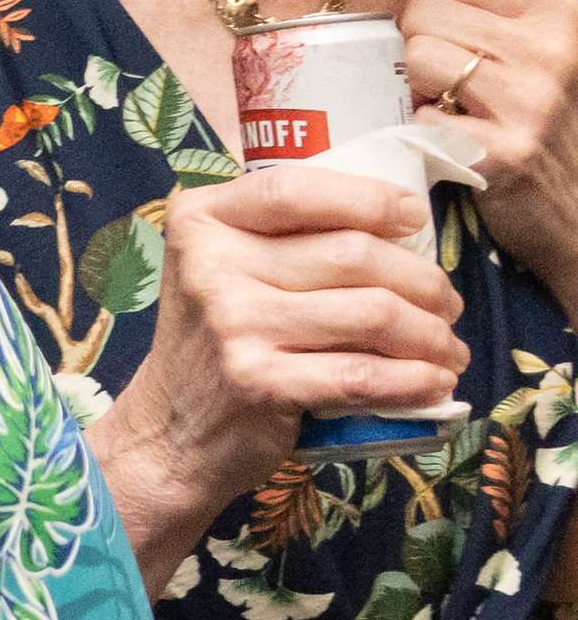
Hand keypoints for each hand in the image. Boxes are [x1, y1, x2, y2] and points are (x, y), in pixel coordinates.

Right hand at [116, 158, 462, 531]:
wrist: (172, 429)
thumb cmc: (220, 338)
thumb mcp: (227, 267)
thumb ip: (284, 235)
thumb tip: (404, 223)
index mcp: (201, 222)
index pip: (294, 190)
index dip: (367, 199)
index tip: (413, 218)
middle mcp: (209, 265)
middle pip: (354, 254)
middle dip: (425, 282)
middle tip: (445, 305)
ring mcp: (231, 324)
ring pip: (373, 312)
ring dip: (431, 334)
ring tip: (446, 347)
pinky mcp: (257, 381)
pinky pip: (363, 374)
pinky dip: (415, 380)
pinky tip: (434, 383)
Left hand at [402, 0, 577, 295]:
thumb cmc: (546, 119)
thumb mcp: (539, 49)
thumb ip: (487, 13)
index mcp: (560, 7)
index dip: (416, 0)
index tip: (425, 32)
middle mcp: (554, 45)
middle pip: (421, 11)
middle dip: (411, 46)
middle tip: (434, 79)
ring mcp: (534, 97)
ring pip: (416, 56)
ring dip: (415, 87)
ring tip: (447, 107)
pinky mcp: (507, 149)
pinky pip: (421, 116)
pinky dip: (423, 131)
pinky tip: (454, 140)